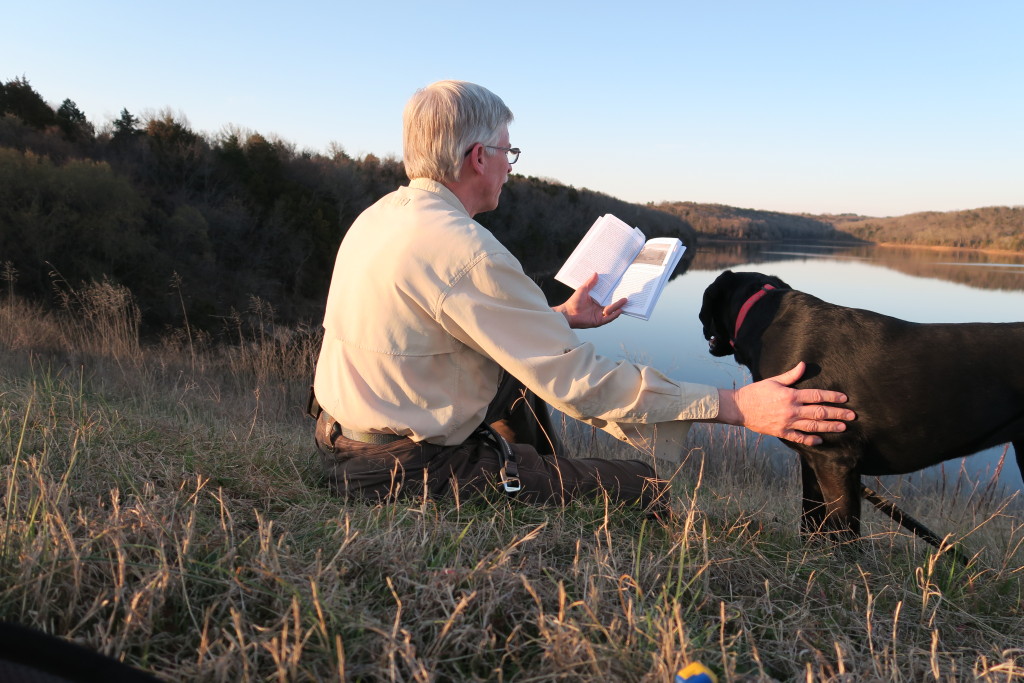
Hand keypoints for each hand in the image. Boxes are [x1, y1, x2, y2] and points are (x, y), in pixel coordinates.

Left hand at [553, 272, 626, 328]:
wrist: (567, 313)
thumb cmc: (573, 301)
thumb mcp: (583, 289)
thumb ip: (590, 283)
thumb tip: (596, 273)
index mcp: (597, 301)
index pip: (608, 297)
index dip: (615, 293)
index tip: (621, 288)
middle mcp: (599, 308)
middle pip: (612, 305)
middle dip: (620, 301)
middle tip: (627, 296)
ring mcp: (599, 315)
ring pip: (612, 311)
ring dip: (618, 307)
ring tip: (625, 301)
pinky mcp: (598, 321)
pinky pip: (608, 319)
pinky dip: (614, 315)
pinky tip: (619, 311)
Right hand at [715, 362, 854, 445]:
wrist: (739, 408)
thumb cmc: (756, 392)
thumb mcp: (773, 381)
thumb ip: (791, 375)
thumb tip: (803, 365)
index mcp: (791, 395)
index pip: (817, 395)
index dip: (832, 397)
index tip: (845, 399)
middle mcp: (791, 410)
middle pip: (819, 412)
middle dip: (837, 413)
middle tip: (852, 416)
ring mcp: (787, 423)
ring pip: (813, 426)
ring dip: (829, 426)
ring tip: (842, 427)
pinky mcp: (781, 432)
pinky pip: (799, 438)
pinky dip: (810, 440)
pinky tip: (821, 440)